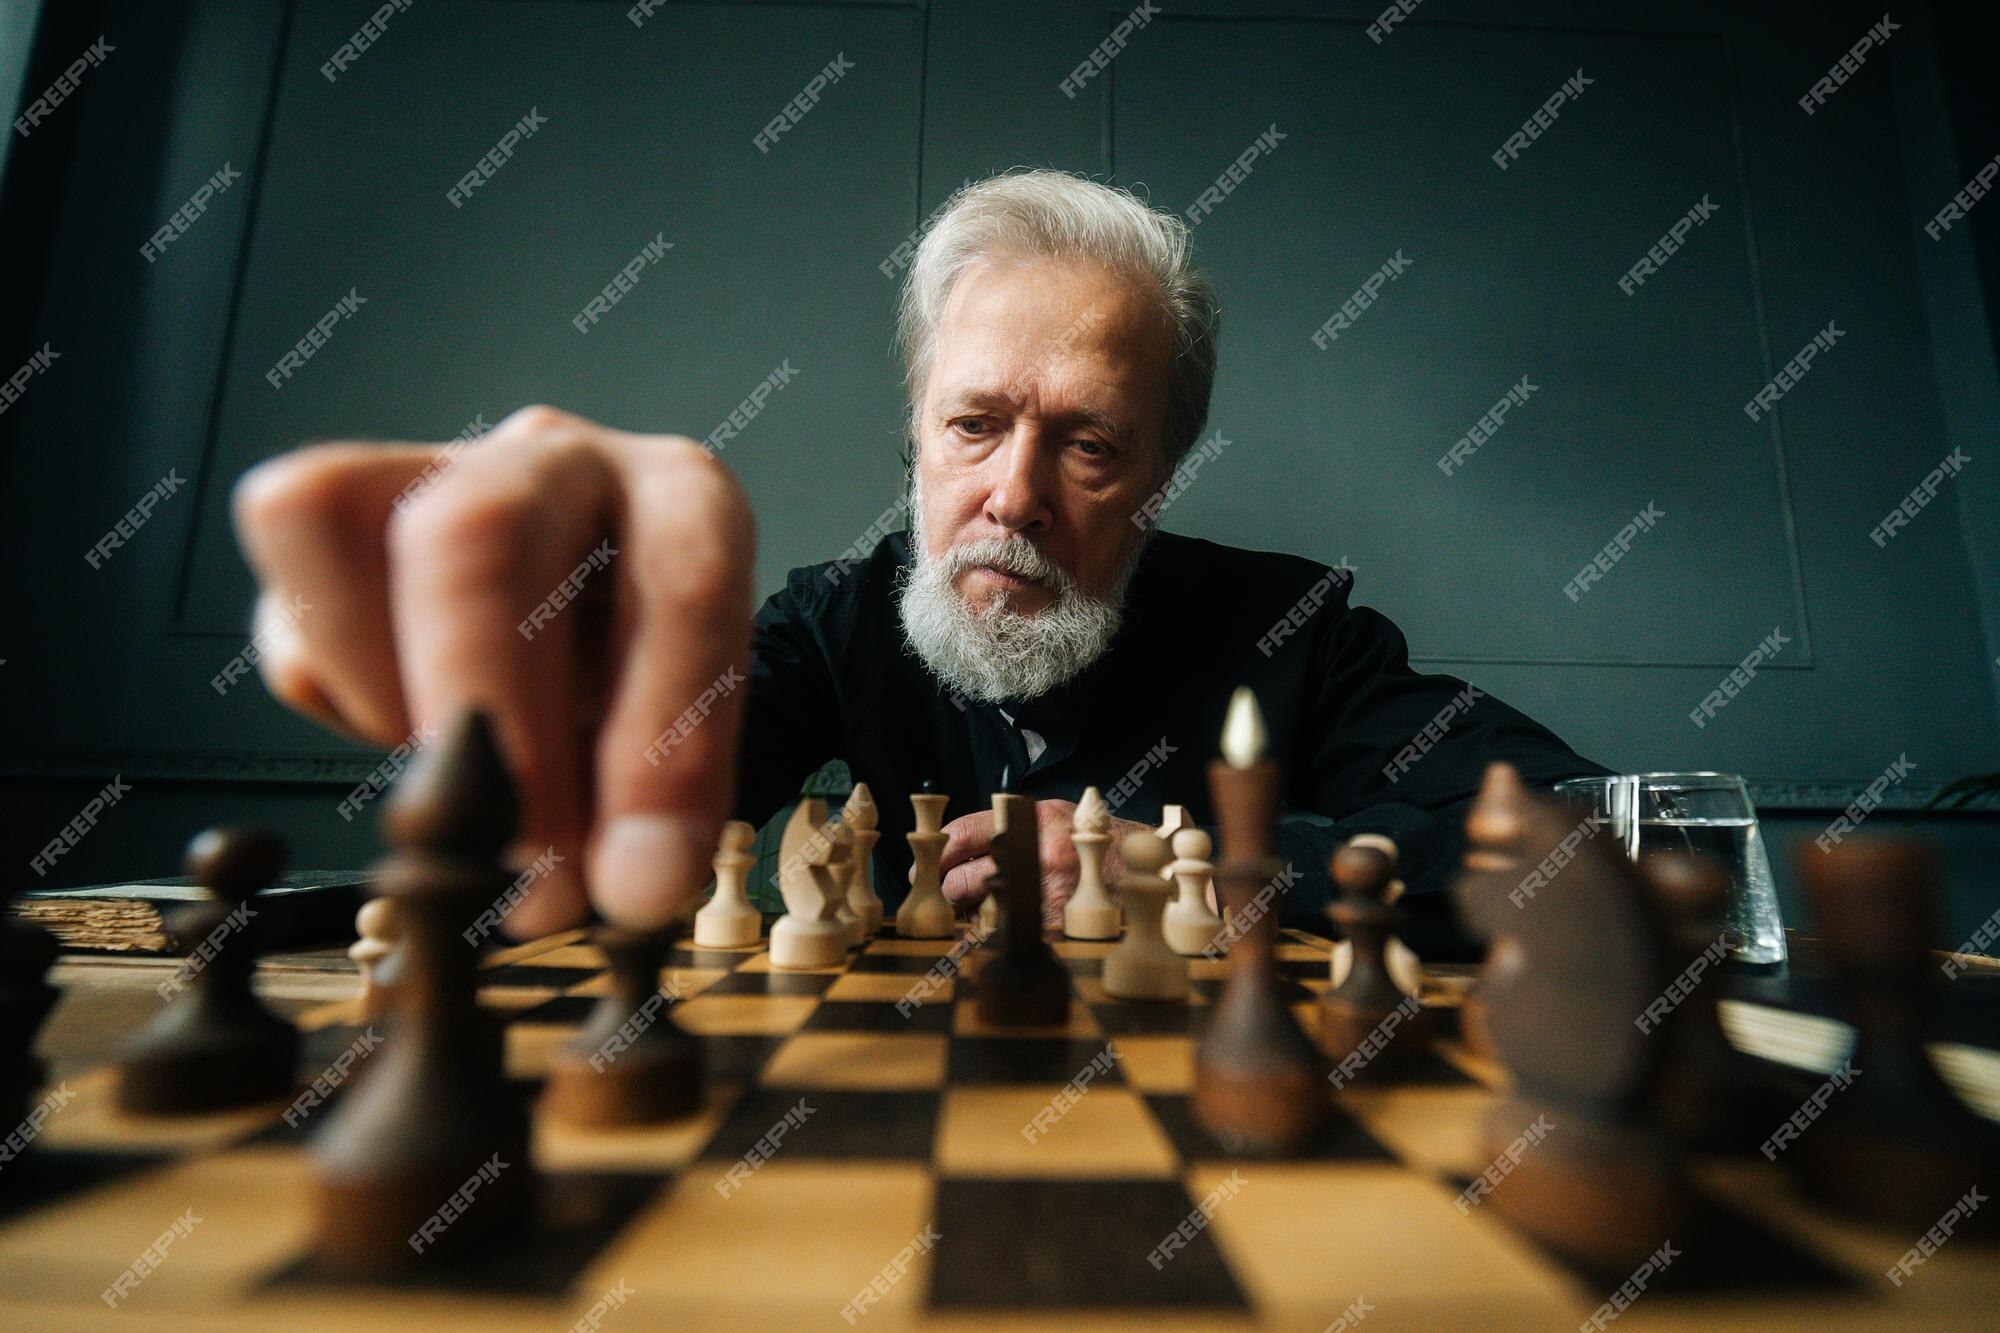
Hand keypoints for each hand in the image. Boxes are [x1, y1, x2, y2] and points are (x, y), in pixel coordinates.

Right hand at [232, 405, 754, 935]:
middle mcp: (554, 458)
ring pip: (323, 515)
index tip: (638, 886)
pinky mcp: (331, 525)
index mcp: (680, 496)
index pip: (681, 589)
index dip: (659, 746)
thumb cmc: (647, 674)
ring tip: (461, 784)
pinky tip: (423, 733)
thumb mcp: (688, 731)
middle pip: (478, 533)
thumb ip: (665, 795)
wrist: (594, 625)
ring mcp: (428, 470)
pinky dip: (347, 705)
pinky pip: (289, 618)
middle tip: (514, 875)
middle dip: (483, 718)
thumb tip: (629, 891)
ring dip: (379, 689)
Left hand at [924, 800, 1154, 928]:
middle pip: (963, 878)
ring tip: (972, 916)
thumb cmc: (1088, 841)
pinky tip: (999, 931)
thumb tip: (947, 858)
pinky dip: (996, 935)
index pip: (960, 834)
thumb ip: (1003, 830)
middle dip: (947, 892)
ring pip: (980, 910)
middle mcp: (1036, 850)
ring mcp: (1047, 888)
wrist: (1141, 863)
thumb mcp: (1046, 817)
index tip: (922, 869)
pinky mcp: (1056, 920)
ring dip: (969, 917)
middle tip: (943, 900)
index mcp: (1029, 818)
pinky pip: (1008, 932)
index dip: (935, 855)